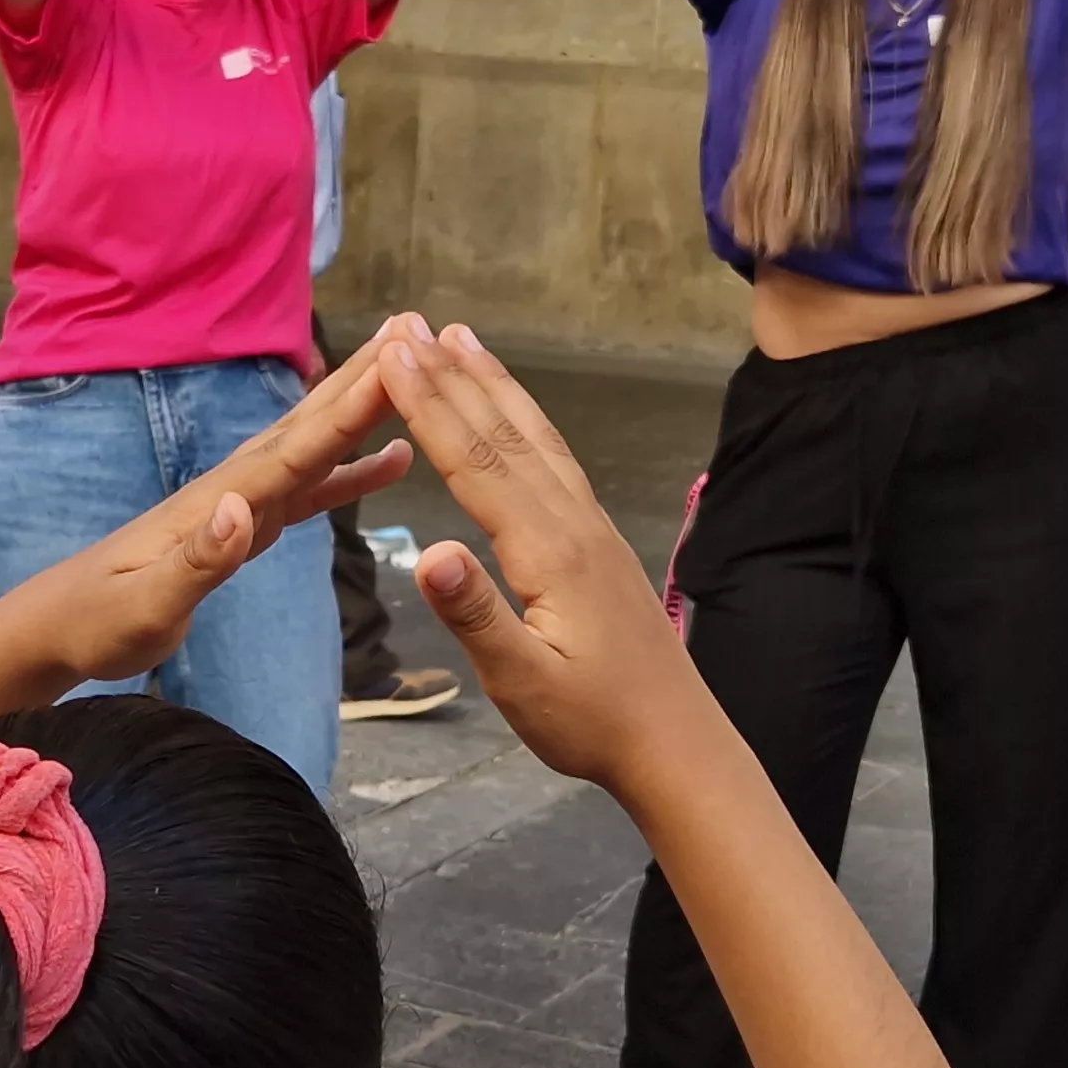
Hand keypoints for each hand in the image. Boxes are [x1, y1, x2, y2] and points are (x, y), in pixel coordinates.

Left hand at [0, 319, 420, 686]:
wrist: (54, 628)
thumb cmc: (96, 623)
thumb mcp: (145, 606)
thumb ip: (196, 562)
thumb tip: (241, 509)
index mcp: (216, 501)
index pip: (295, 447)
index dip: (349, 405)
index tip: (397, 359)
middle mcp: (233, 489)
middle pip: (309, 424)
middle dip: (363, 377)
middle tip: (415, 324)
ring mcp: (239, 503)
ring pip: (314, 445)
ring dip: (361, 407)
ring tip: (415, 372)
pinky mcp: (242, 525)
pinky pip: (309, 487)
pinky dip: (351, 471)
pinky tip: (388, 460)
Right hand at [381, 326, 704, 792]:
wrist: (676, 742)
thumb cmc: (593, 723)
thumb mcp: (524, 684)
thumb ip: (476, 617)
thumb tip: (427, 554)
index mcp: (548, 551)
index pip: (476, 463)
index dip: (429, 407)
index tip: (391, 356)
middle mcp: (572, 522)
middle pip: (503, 433)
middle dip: (451, 377)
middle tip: (408, 325)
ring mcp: (591, 526)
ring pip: (535, 436)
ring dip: (492, 384)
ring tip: (459, 338)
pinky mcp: (598, 540)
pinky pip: (555, 458)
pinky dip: (525, 419)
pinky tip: (513, 413)